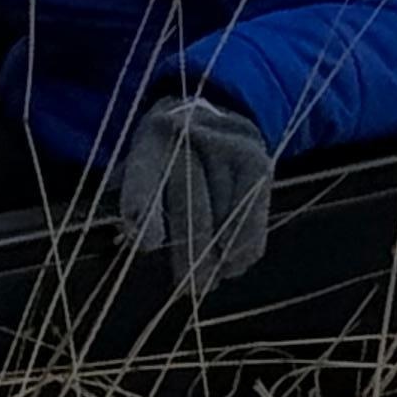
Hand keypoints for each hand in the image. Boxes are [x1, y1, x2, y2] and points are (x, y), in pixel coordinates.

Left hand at [112, 93, 272, 294]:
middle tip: (189, 289)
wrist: (214, 107)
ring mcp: (229, 144)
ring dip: (218, 257)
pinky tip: (232, 264)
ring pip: (225, 214)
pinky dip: (244, 246)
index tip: (148, 244)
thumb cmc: (166, 151)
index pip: (146, 172)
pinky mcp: (257, 161)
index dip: (146, 206)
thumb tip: (140, 241)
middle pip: (192, 200)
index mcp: (152, 135)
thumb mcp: (141, 161)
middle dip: (190, 251)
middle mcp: (192, 132)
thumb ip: (138, 200)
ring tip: (209, 281)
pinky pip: (255, 215)